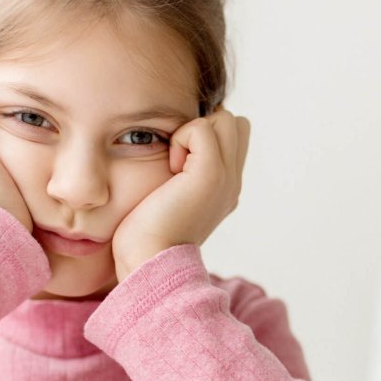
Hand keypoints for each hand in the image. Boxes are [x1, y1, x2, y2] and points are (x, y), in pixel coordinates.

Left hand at [111, 108, 250, 280]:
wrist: (149, 260)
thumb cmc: (146, 236)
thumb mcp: (170, 200)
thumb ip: (181, 176)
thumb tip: (173, 151)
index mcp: (225, 189)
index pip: (234, 137)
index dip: (207, 137)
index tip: (180, 166)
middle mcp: (232, 183)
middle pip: (235, 124)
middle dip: (204, 129)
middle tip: (179, 162)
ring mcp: (226, 178)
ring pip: (224, 120)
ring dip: (194, 132)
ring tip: (175, 166)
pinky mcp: (211, 173)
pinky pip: (202, 128)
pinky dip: (181, 139)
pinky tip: (171, 169)